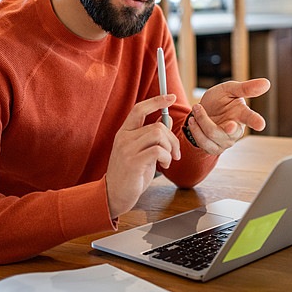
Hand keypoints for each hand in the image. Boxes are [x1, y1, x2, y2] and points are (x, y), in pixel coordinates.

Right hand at [105, 94, 180, 218]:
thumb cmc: (130, 173)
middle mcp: (123, 138)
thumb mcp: (141, 151)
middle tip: (175, 153)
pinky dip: (167, 157)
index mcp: (124, 132)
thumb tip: (167, 118)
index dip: (157, 101)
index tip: (171, 97)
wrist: (115, 195)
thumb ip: (151, 135)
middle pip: (157, 125)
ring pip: (159, 135)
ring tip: (168, 160)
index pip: (139, 109)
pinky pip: (158, 150)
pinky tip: (164, 165)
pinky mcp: (133, 162)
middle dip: (172, 138)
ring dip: (170, 148)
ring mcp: (127, 149)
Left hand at [187, 78, 270, 154]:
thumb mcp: (229, 89)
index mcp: (243, 115)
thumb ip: (245, 88)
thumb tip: (266, 83)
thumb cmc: (220, 100)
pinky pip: (203, 143)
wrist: (203, 110)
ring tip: (196, 108)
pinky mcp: (214, 149)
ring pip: (211, 135)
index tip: (261, 124)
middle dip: (215, 124)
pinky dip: (195, 129)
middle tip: (200, 109)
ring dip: (199, 120)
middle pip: (229, 131)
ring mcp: (225, 141)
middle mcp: (236, 131)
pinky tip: (194, 120)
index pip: (251, 118)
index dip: (256, 121)